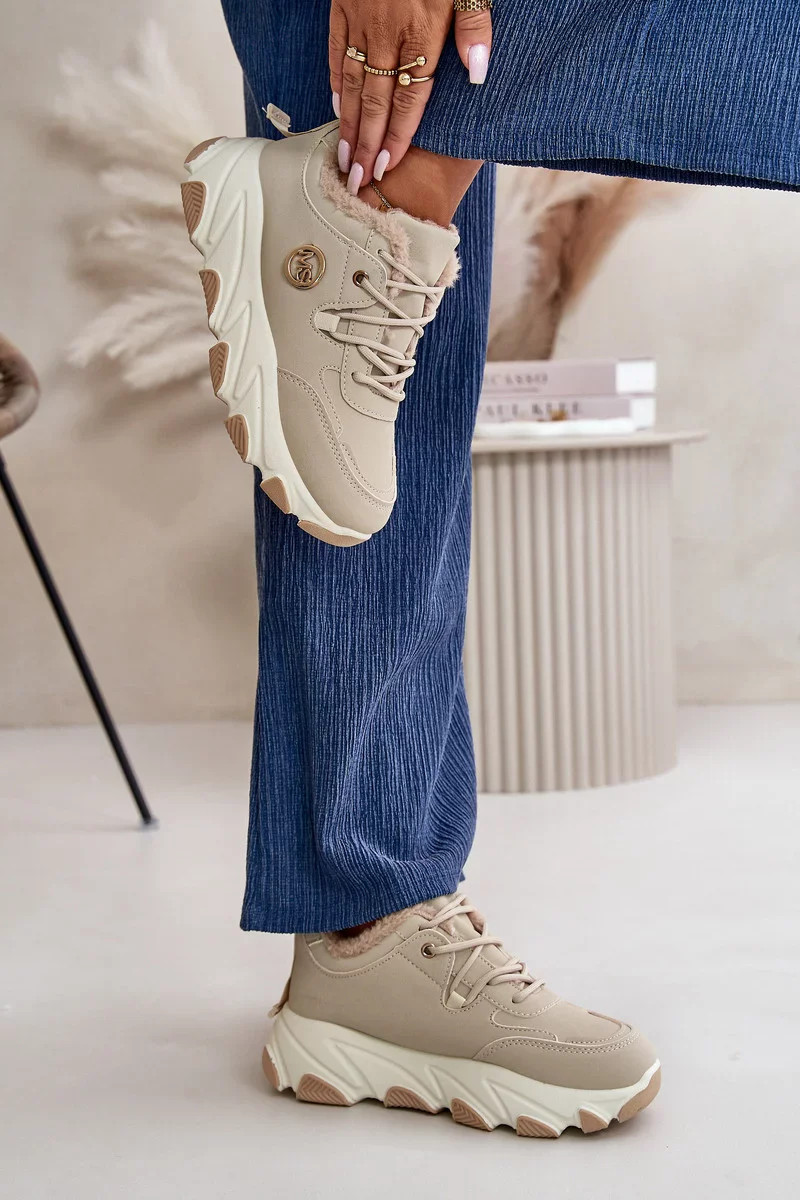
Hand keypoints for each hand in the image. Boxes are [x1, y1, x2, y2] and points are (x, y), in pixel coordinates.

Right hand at [329, 0, 492, 190]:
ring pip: (353, 83)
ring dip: (349, 124)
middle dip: (366, 145)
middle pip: (376, 102)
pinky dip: (337, 83)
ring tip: (345, 157)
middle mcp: (388, 34)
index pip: (409, 99)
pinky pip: (336, 51)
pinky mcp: (343, 4)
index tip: (386, 167)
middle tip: (358, 178)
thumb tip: (478, 74)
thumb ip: (473, 27)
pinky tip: (339, 109)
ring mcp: (362, 21)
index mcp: (422, 33)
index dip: (398, 136)